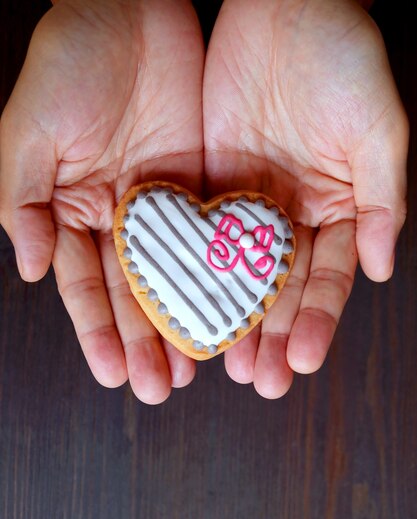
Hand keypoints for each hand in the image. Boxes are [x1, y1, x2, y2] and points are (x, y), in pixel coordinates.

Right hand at [0, 0, 203, 402]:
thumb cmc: (68, 64)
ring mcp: (166, 207)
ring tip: (197, 369)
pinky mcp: (204, 187)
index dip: (99, 332)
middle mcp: (123, 218)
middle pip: (136, 293)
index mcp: (76, 212)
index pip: (88, 286)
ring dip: (186, 323)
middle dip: (146, 342)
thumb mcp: (30, 134)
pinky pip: (214, 240)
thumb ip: (27, 204)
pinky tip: (230, 312)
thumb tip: (34, 272)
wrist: (130, 10)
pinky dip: (221, 278)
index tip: (113, 375)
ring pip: (179, 277)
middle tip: (159, 389)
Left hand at [203, 0, 407, 397]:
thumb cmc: (344, 58)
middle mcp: (292, 214)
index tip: (301, 360)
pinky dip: (192, 274)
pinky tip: (184, 310)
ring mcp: (247, 204)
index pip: (328, 277)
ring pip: (236, 274)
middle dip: (271, 335)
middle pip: (280, 288)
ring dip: (231, 319)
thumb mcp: (378, 127)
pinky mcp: (208, 185)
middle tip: (260, 382)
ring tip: (223, 365)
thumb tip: (381, 269)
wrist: (284, 6)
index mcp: (337, 208)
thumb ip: (381, 201)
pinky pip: (198, 236)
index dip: (316, 320)